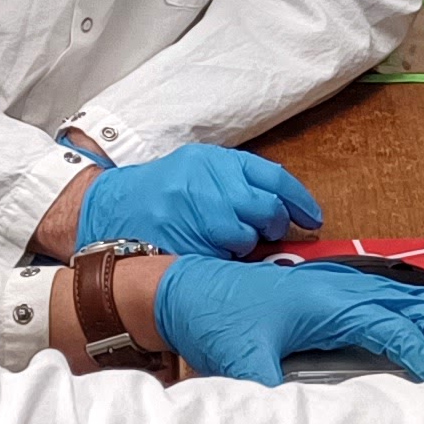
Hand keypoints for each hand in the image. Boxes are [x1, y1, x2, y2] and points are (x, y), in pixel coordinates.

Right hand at [62, 144, 322, 258]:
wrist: (110, 208)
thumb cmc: (160, 192)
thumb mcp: (199, 170)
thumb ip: (238, 181)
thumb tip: (284, 207)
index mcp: (215, 161)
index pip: (274, 179)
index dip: (300, 202)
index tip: (313, 219)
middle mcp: (208, 184)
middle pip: (266, 210)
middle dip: (272, 226)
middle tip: (266, 233)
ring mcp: (196, 215)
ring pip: (246, 238)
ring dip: (243, 246)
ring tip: (224, 241)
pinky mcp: (185, 244)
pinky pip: (221, 260)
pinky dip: (222, 262)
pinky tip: (209, 255)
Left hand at [153, 256, 423, 385]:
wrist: (180, 290)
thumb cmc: (210, 314)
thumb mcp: (242, 360)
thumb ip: (272, 395)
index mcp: (331, 299)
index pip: (400, 326)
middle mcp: (340, 286)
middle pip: (417, 304)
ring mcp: (335, 285)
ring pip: (404, 298)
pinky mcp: (325, 292)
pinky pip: (382, 301)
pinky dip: (406, 323)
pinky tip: (400, 351)